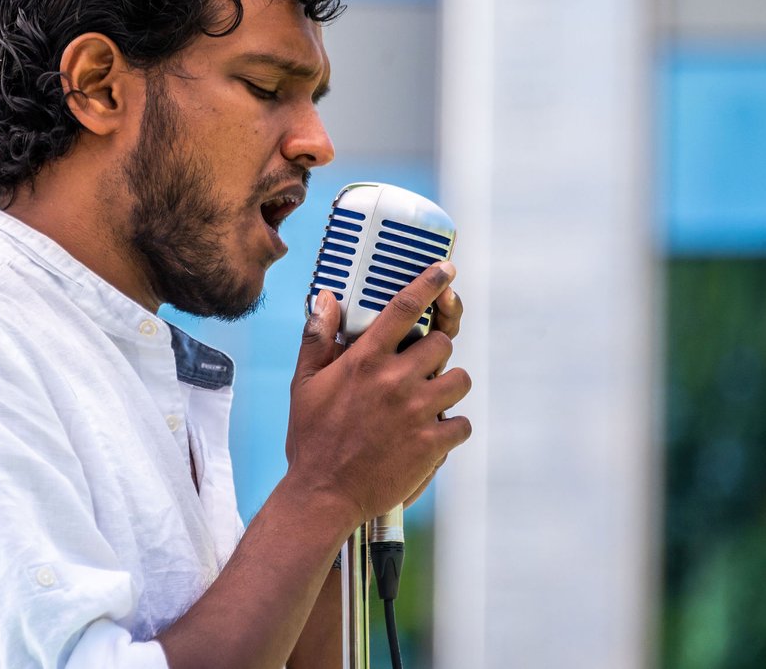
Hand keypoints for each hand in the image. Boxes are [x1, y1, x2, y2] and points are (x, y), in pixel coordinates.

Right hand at [287, 262, 472, 526]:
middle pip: (442, 343)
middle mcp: (394, 379)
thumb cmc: (311, 439)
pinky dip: (451, 429)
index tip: (447, 269)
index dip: (430, 283)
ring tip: (428, 402)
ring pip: (459, 380)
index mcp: (364, 360)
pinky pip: (461, 424)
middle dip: (435, 353)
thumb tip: (326, 298)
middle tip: (419, 370)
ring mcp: (416, 411)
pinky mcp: (432, 443)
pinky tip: (431, 436)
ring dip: (448, 388)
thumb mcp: (304, 384)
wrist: (323, 495)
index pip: (404, 307)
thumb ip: (317, 338)